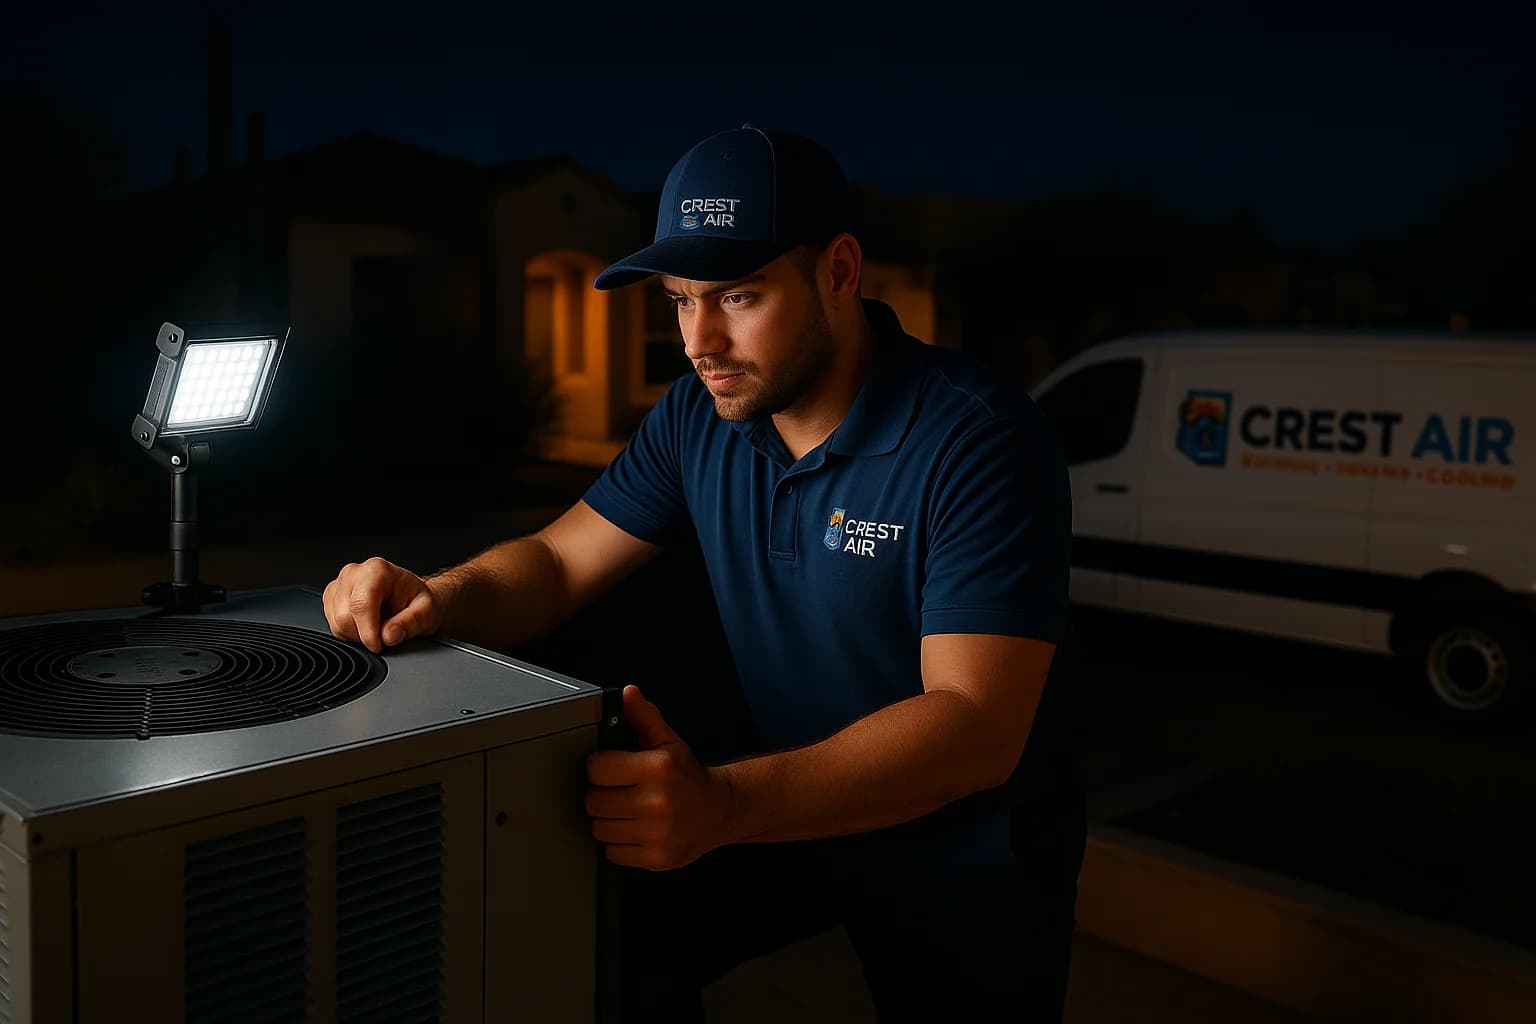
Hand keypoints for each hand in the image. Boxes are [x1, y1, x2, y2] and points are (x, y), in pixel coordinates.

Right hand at [322, 556, 444, 652]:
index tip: (379, 645)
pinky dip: (349, 633)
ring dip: (356, 635)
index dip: (368, 632)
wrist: (410, 597)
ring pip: (336, 624)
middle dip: (364, 635)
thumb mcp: (427, 612)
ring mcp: (339, 585)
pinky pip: (333, 626)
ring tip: (377, 626)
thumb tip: (389, 636)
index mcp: (377, 570)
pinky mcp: (331, 598)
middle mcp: (354, 573)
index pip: (361, 605)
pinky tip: (365, 625)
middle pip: (344, 617)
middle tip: (385, 633)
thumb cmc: (416, 601)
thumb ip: (411, 623)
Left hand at [585, 685, 732, 869]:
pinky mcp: (656, 857)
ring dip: (608, 821)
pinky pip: (613, 853)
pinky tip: (635, 830)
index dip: (600, 768)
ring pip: (600, 829)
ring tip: (628, 812)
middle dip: (602, 795)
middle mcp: (658, 801)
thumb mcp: (668, 742)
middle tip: (619, 792)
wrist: (719, 811)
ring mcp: (657, 833)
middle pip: (593, 801)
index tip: (610, 769)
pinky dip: (619, 844)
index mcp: (658, 768)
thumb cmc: (688, 776)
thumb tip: (628, 694)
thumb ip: (644, 717)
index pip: (596, 768)